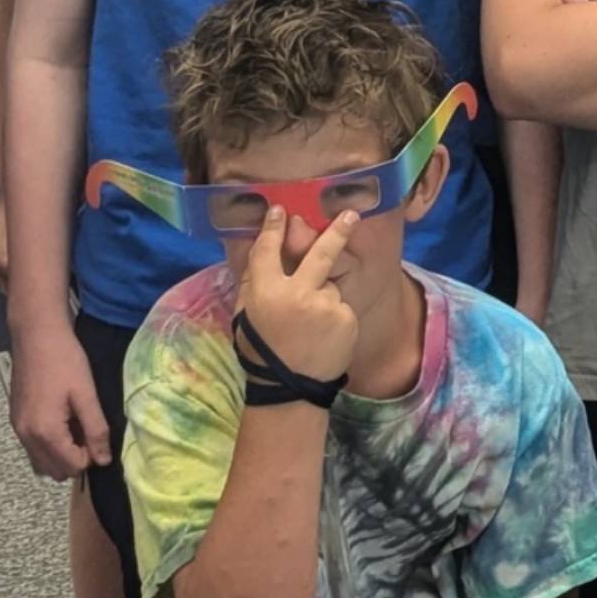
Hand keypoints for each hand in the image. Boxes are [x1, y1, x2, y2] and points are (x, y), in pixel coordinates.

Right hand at [9, 319, 113, 480]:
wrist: (35, 334)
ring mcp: (18, 428)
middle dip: (74, 459)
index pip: (72, 467)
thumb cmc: (65, 360)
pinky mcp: (15, 419)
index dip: (90, 457)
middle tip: (87, 432)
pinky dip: (48, 444)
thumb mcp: (86, 395)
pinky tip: (60, 420)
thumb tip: (103, 460)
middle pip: (55, 471)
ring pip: (42, 462)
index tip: (96, 434)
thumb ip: (96, 430)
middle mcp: (27, 436)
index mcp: (46, 432)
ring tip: (74, 427)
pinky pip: (33, 447)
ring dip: (60, 454)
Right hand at [239, 207, 361, 383]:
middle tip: (351, 213)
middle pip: (321, 253)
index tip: (280, 209)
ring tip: (311, 324)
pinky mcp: (346, 319)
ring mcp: (326, 306)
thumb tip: (265, 245)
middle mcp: (298, 294)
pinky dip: (334, 315)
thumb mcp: (246, 312)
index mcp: (266, 291)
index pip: (268, 249)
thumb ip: (255, 279)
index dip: (273, 227)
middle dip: (337, 231)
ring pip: (329, 286)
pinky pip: (340, 306)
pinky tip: (323, 335)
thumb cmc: (261, 349)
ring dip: (323, 296)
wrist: (288, 388)